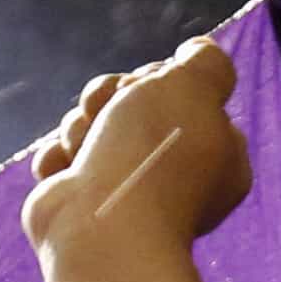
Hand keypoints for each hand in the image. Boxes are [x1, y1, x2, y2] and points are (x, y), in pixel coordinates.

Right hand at [23, 41, 252, 281]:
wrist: (101, 229)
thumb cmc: (154, 156)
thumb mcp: (196, 86)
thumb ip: (207, 62)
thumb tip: (197, 52)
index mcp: (220, 154)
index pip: (182, 88)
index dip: (157, 76)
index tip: (152, 86)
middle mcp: (178, 175)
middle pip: (132, 100)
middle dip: (110, 95)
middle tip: (109, 112)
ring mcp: (129, 190)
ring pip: (93, 124)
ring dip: (80, 125)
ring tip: (85, 150)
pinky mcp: (86, 203)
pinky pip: (65, 157)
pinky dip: (59, 159)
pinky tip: (66, 173)